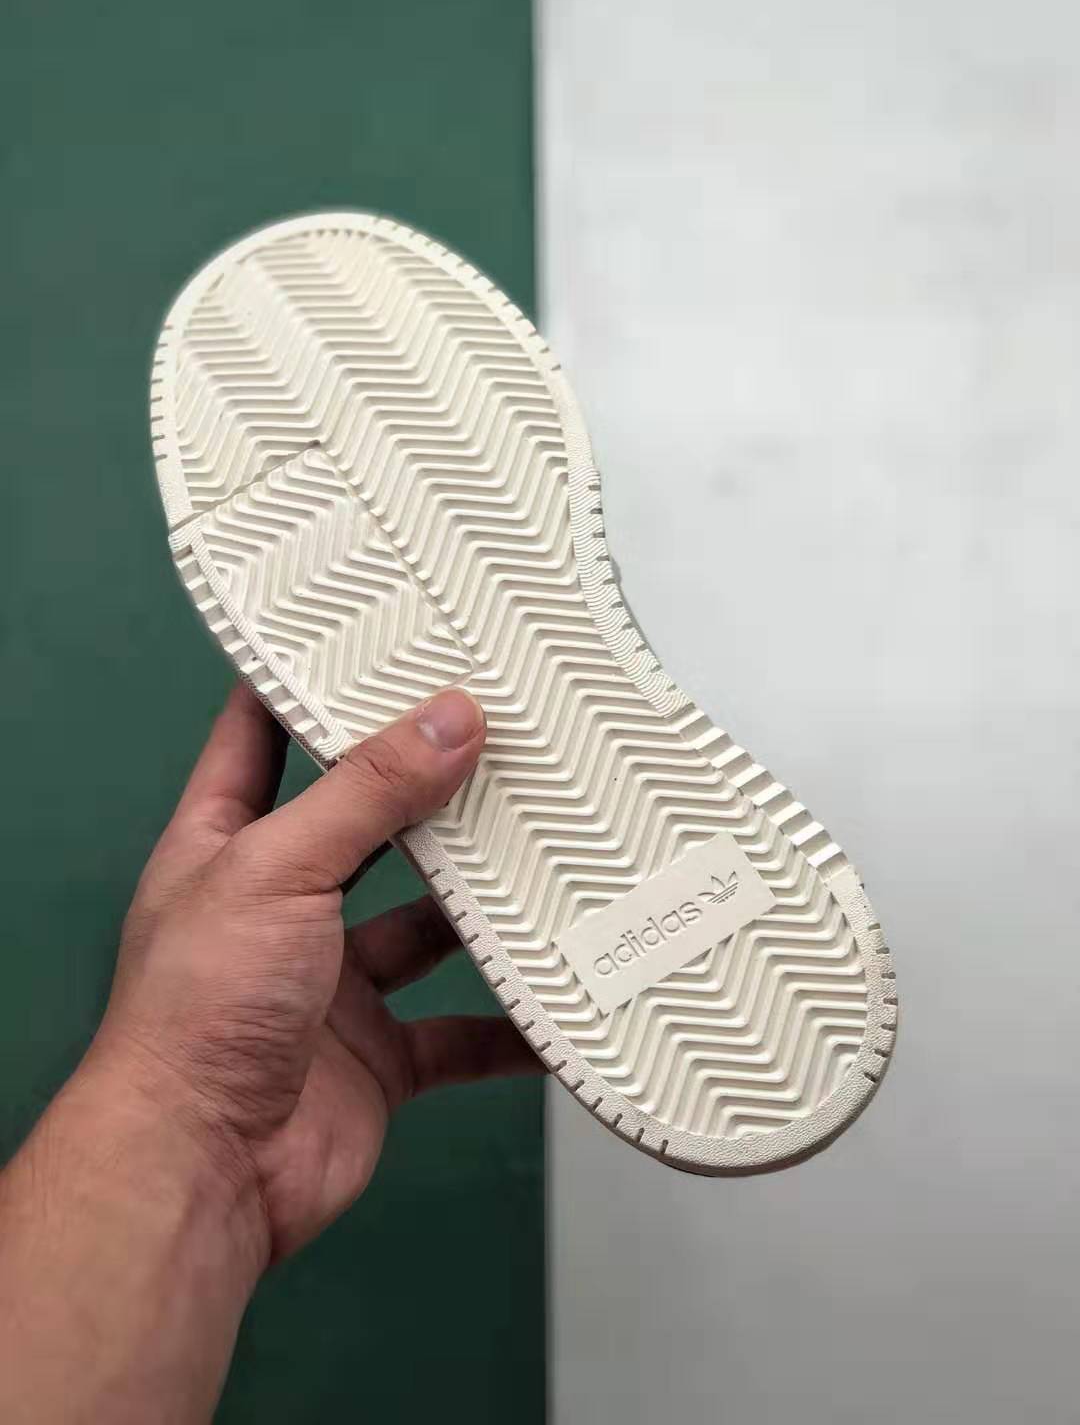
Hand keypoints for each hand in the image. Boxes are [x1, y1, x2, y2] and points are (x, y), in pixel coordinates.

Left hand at [93, 683, 538, 1260]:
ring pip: (423, 927)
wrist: (203, 1171)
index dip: (305, 687)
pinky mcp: (378, 1053)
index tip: (371, 642)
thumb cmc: (198, 1012)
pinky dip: (509, 1022)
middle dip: (424, 791)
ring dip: (479, 903)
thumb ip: (367, 795)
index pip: (260, 740)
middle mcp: (279, 907)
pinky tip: (557, 996)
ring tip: (545, 851)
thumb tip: (449, 717)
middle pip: (364, 828)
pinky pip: (460, 1029)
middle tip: (496, 739)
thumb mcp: (277, 870)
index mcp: (227, 847)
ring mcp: (332, 984)